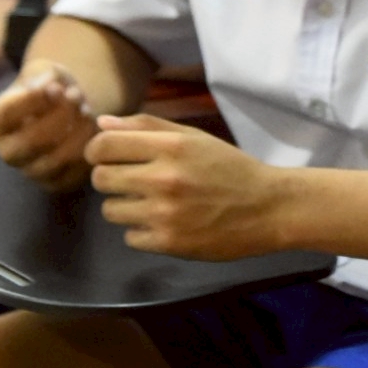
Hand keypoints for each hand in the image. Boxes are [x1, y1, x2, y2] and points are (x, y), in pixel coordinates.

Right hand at [0, 61, 99, 192]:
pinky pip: (71, 176)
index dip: (31, 101)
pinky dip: (87, 152)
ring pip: (51, 163)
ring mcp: (29, 170)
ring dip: (76, 134)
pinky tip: (94, 130)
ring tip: (88, 111)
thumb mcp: (45, 71)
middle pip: (28, 143)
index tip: (56, 86)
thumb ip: (45, 77)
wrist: (69, 106)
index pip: (3, 116)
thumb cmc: (51, 87)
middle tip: (77, 98)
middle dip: (59, 118)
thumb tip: (50, 88)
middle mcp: (7, 150)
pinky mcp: (54, 182)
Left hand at [87, 114, 292, 259]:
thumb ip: (147, 127)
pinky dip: (143, 232)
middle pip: (100, 178)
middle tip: (132, 181)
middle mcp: (164, 178)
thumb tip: (102, 124)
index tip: (107, 157)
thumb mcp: (194, 138)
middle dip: (110, 179)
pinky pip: (130, 237)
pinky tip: (166, 223)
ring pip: (111, 210)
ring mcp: (165, 213)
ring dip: (126, 207)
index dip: (97, 151)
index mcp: (171, 146)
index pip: (104, 146)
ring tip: (153, 204)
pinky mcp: (169, 242)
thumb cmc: (230, 168)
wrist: (269, 208)